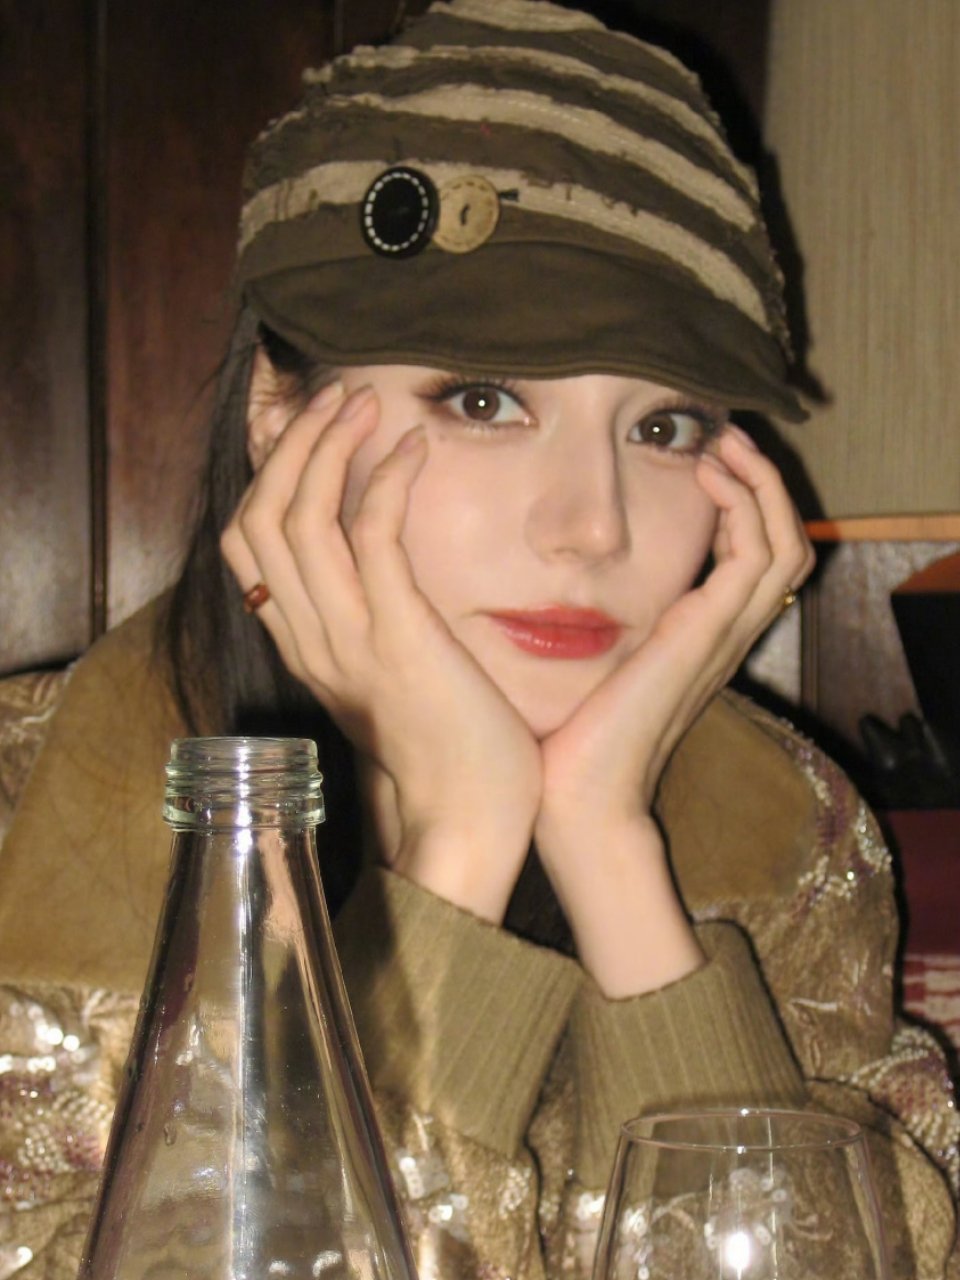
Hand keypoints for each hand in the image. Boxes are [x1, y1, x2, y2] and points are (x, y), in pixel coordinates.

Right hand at [221, 381, 541, 919]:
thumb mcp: (391, 680)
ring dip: (325, 446)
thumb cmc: (449, 754)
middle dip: (289, 445)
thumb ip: (373, 627)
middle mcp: (310, 638)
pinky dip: (385, 481)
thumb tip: (384, 577)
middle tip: (333, 396)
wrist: (467, 825)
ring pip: (297, 518)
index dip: (265, 476)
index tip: (300, 428)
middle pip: (258, 518)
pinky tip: (412, 448)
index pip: (249, 546)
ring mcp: (347, 639)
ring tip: (360, 402)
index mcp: (306, 646)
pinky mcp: (397, 638)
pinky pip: (372, 537)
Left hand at [533, 428, 813, 993]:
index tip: (705, 461)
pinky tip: (704, 477)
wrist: (578, 796)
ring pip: (783, 544)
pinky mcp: (705, 632)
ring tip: (722, 444)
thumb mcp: (594, 664)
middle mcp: (723, 636)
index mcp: (701, 641)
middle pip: (786, 548)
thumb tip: (564, 585)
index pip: (755, 562)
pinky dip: (741, 505)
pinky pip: (753, 554)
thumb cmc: (572, 738)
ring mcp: (722, 636)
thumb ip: (603, 626)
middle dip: (764, 485)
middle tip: (725, 439)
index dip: (744, 506)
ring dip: (760, 484)